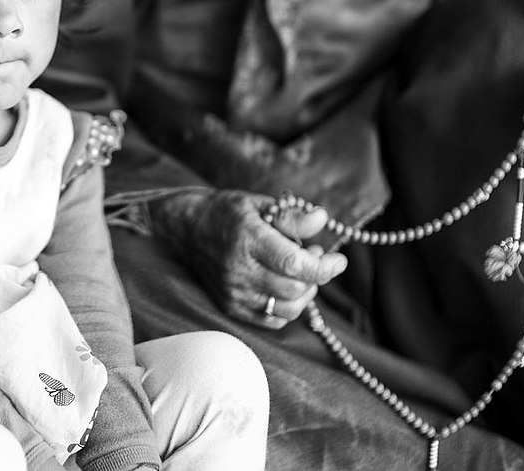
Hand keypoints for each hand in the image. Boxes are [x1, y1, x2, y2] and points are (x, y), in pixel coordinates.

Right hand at [150, 189, 346, 328]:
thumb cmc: (226, 213)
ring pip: (287, 309)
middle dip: (316, 277)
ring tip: (301, 274)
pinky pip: (271, 320)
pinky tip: (285, 288)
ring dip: (304, 294)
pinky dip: (286, 308)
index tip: (338, 260)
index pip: (294, 264)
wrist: (185, 230)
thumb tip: (322, 219)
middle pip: (294, 289)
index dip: (324, 267)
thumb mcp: (259, 204)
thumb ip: (291, 216)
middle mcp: (239, 270)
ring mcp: (233, 292)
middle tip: (315, 258)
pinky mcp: (230, 306)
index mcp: (248, 239)